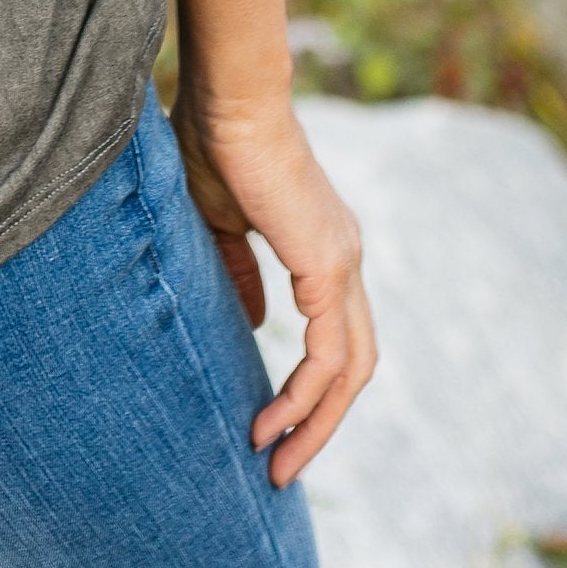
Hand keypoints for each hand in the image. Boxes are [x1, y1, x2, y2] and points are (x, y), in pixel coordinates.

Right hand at [173, 88, 375, 486]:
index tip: (269, 428)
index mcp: (324, 249)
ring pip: (350, 370)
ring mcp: (344, 263)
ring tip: (276, 463)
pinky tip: (273, 421)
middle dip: (321, 424)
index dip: (309, 389)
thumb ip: (240, 273)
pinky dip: (305, 396)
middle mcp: (345, 261)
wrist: (228, 98)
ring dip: (317, 424)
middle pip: (354, 367)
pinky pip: (329, 354)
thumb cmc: (213, 142)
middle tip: (281, 469)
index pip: (335, 338)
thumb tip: (257, 323)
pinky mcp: (329, 266)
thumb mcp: (220, 223)